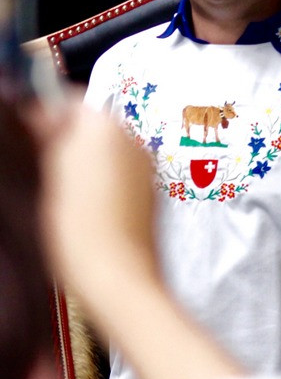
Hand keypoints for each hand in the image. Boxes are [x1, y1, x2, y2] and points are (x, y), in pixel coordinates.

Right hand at [37, 102, 158, 299]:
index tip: (30, 132)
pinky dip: (105, 178)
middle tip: (42, 164)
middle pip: (93, 125)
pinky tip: (87, 205)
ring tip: (62, 190)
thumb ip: (47, 137)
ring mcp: (146, 166)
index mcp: (104, 128)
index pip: (72, 101)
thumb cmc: (79, 229)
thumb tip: (38, 113)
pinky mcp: (151, 191)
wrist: (119, 276)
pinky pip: (122, 171)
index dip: (48, 113)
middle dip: (68, 138)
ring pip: (109, 148)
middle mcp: (133, 140)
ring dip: (87, 159)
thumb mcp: (49, 177)